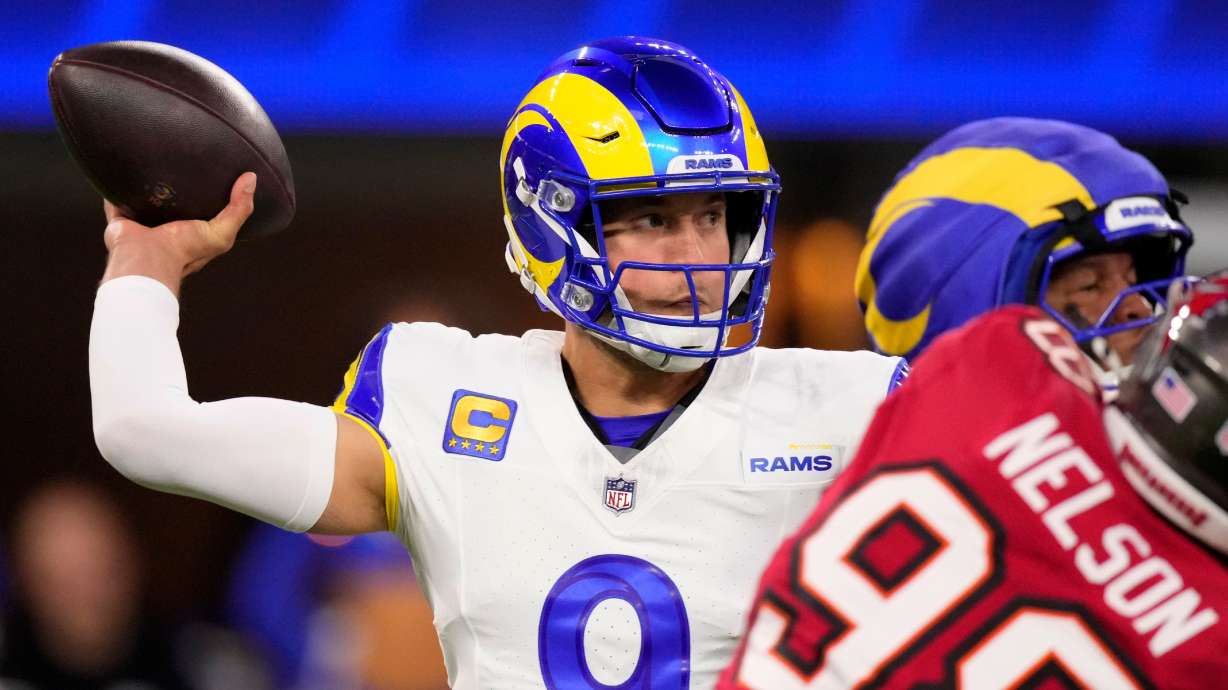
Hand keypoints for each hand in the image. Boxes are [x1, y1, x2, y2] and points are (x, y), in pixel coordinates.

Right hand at [101, 172, 256, 295]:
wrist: (147, 257)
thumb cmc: (184, 251)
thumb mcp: (222, 232)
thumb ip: (239, 209)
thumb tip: (251, 179)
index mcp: (190, 231)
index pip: (202, 210)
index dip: (209, 193)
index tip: (216, 171)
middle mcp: (166, 226)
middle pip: (173, 200)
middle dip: (177, 185)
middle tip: (184, 158)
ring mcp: (142, 221)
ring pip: (145, 196)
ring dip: (148, 181)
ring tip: (155, 156)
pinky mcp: (121, 216)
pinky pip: (117, 196)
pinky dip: (118, 184)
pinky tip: (122, 164)